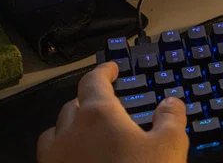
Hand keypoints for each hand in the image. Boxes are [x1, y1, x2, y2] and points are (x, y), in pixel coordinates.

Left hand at [37, 61, 188, 162]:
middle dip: (88, 101)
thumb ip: (171, 118)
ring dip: (70, 127)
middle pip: (72, 106)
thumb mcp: (169, 146)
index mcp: (96, 114)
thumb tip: (170, 102)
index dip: (104, 71)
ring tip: (87, 134)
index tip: (112, 68)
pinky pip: (51, 158)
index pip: (93, 81)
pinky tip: (81, 161)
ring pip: (54, 133)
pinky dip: (63, 153)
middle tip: (107, 105)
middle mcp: (68, 132)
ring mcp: (53, 160)